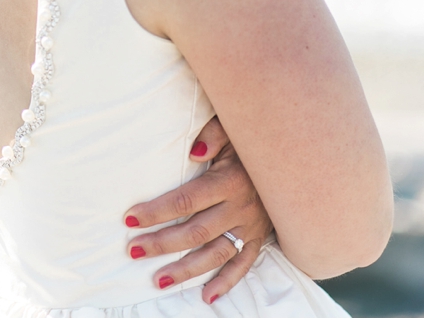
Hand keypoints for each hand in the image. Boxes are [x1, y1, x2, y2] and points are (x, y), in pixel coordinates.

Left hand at [124, 116, 271, 302]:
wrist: (292, 153)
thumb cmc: (253, 140)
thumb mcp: (235, 128)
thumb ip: (214, 133)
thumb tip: (194, 152)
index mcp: (230, 180)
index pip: (186, 201)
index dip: (156, 211)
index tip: (130, 218)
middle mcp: (241, 207)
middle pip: (195, 232)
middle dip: (162, 243)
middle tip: (134, 251)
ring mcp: (252, 225)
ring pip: (216, 254)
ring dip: (186, 270)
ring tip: (159, 280)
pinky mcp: (260, 236)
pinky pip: (244, 264)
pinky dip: (227, 282)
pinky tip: (207, 296)